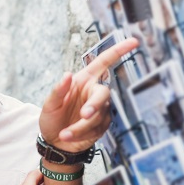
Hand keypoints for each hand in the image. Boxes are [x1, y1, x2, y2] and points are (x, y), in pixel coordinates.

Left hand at [39, 38, 138, 152]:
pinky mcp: (102, 126)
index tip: (133, 42)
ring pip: (98, 116)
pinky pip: (96, 129)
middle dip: (94, 105)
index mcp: (83, 80)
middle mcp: (94, 92)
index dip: (118, 51)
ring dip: (80, 126)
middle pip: (104, 93)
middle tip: (84, 114)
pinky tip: (69, 137)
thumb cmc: (52, 119)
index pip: (103, 62)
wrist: (54, 142)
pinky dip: (81, 134)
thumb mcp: (49, 104)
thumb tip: (67, 75)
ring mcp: (100, 109)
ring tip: (64, 134)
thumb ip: (58, 90)